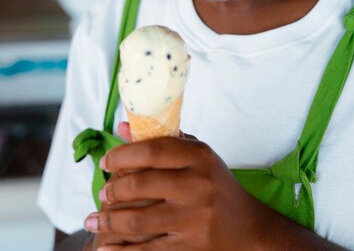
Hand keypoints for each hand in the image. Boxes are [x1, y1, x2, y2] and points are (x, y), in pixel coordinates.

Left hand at [84, 134, 264, 249]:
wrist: (248, 228)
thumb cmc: (216, 185)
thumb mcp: (196, 156)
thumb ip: (162, 141)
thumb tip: (122, 127)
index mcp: (200, 157)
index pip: (152, 150)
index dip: (122, 155)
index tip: (106, 161)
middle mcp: (198, 185)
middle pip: (141, 184)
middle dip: (113, 190)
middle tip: (102, 192)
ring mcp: (194, 219)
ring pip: (138, 220)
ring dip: (108, 221)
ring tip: (92, 219)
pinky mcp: (190, 247)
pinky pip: (147, 250)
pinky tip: (105, 247)